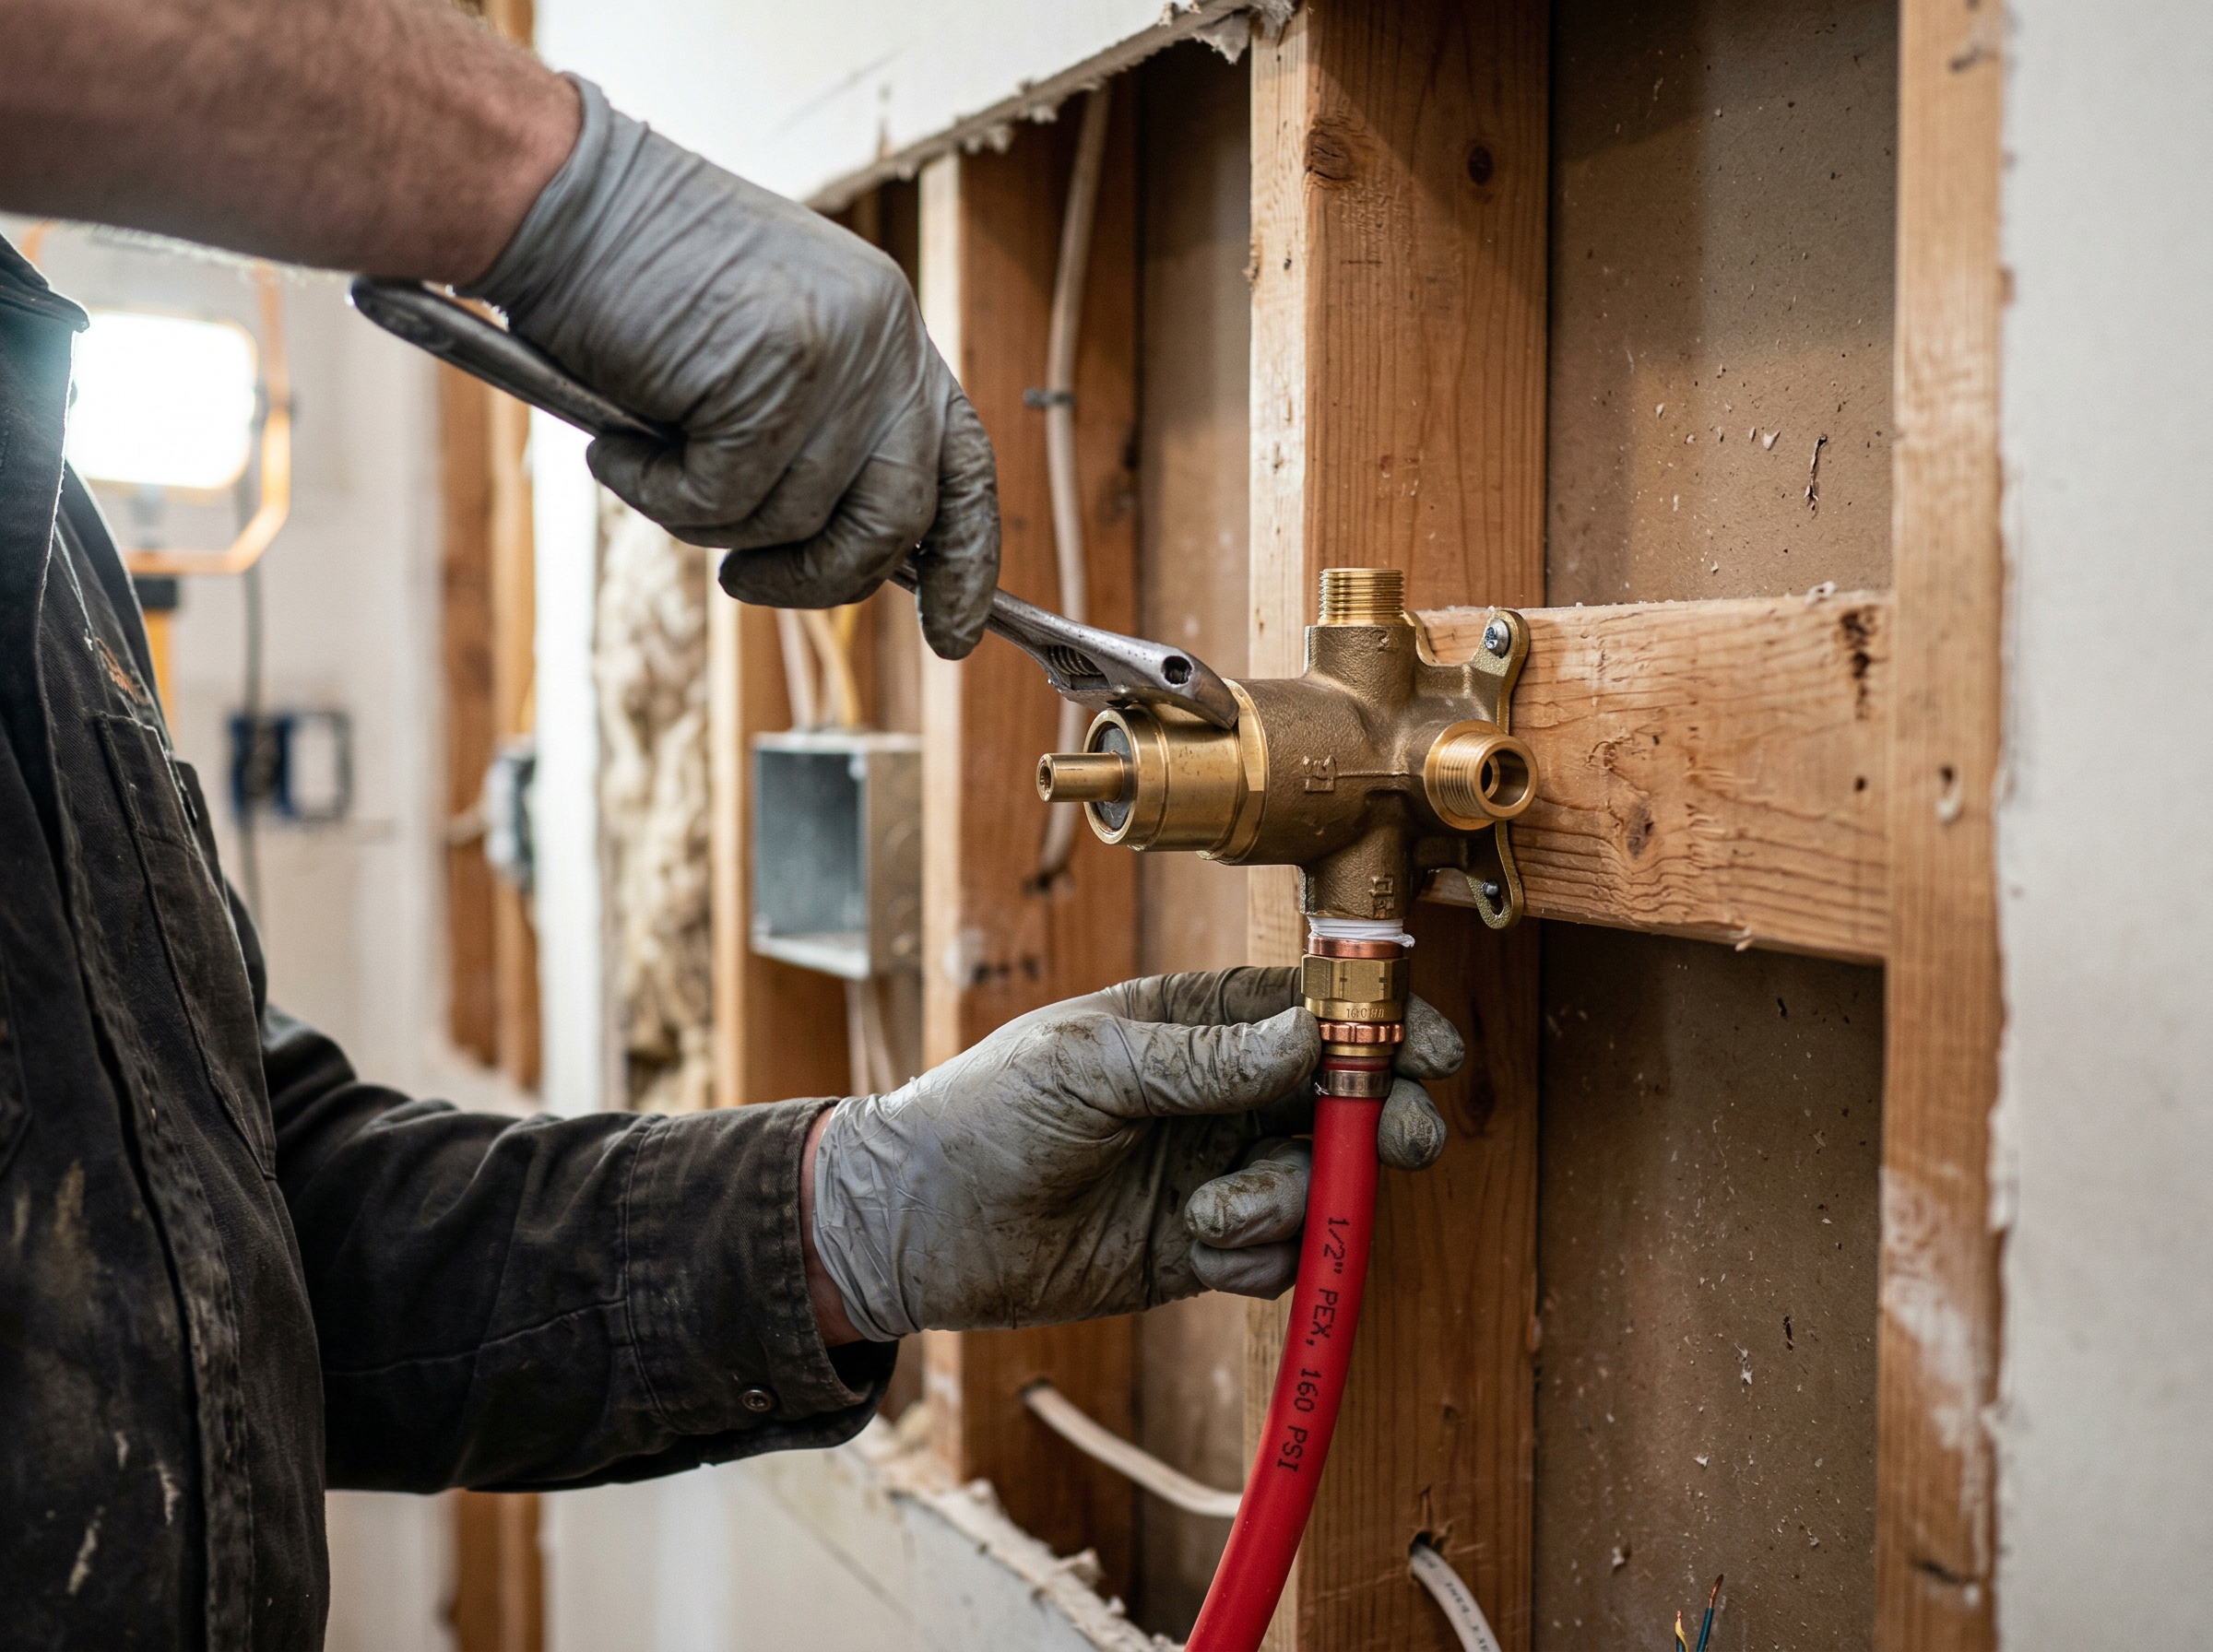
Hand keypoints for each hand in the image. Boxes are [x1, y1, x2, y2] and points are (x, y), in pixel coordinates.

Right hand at [465, 78, 998, 659]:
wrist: (558, 196)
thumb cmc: (637, 278)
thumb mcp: (762, 352)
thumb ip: (818, 432)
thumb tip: (835, 551)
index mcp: (891, 334)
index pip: (965, 465)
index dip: (966, 559)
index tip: (952, 634)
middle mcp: (884, 343)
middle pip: (896, 520)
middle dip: (821, 577)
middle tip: (745, 580)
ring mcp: (835, 360)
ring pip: (795, 522)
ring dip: (707, 519)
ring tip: (646, 458)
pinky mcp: (771, 379)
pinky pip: (719, 503)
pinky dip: (654, 491)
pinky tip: (615, 443)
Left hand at [802, 968, 1464, 1342]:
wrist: (920, 1225)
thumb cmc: (987, 1112)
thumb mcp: (1091, 1067)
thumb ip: (1204, 1060)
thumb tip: (1312, 1035)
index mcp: (1195, 1023)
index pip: (1312, 1009)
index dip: (1380, 1025)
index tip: (1429, 1051)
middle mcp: (1219, 1093)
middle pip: (1338, 1099)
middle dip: (1377, 1120)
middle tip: (1396, 1144)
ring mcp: (1215, 1170)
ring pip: (1313, 1182)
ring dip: (1288, 1204)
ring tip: (1211, 1218)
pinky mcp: (1203, 1247)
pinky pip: (1274, 1253)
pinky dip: (1255, 1257)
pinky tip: (1195, 1251)